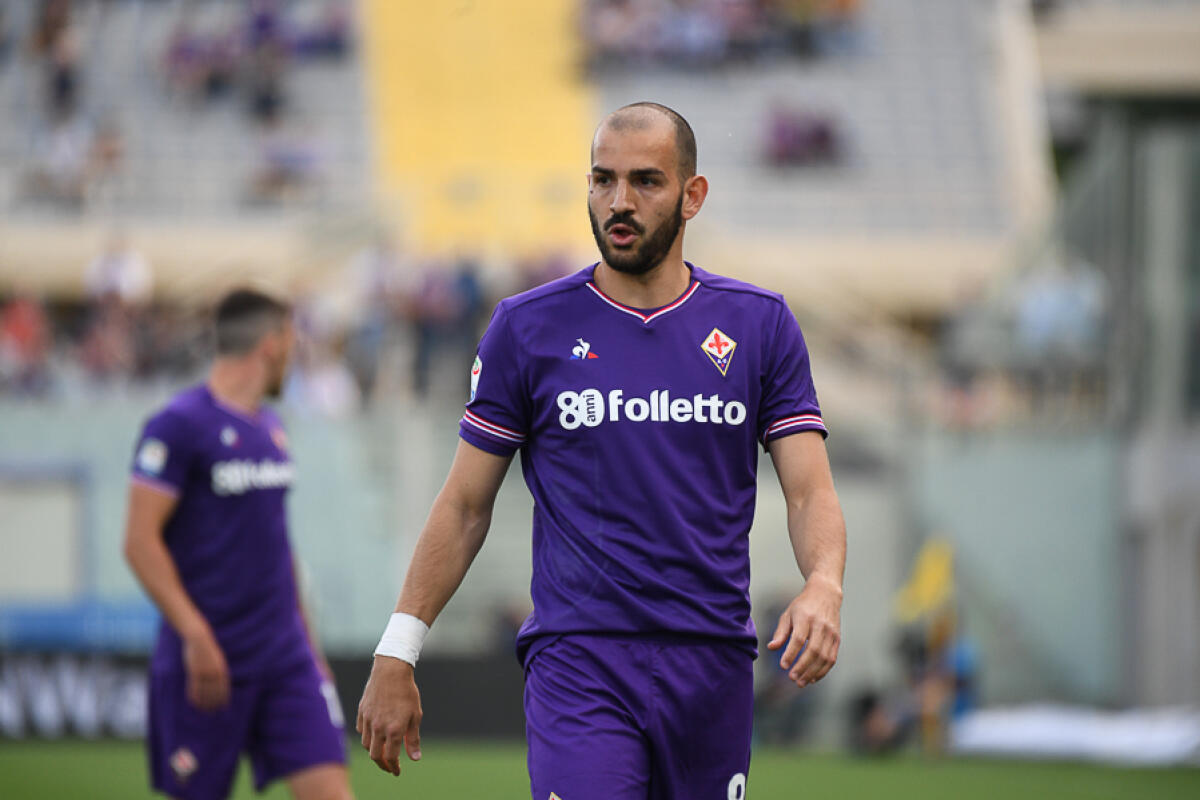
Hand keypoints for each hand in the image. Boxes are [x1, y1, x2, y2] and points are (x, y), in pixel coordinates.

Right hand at [182, 626, 229, 710]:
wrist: (199, 639)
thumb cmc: (208, 649)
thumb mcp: (217, 659)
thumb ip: (218, 670)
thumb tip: (219, 680)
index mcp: (222, 669)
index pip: (224, 688)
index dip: (223, 698)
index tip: (223, 707)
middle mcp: (214, 672)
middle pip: (214, 692)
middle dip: (214, 703)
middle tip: (212, 712)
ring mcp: (204, 672)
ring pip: (204, 692)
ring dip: (204, 702)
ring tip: (203, 710)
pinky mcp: (194, 672)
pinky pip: (194, 687)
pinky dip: (194, 696)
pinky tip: (194, 702)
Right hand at [357, 656, 422, 775]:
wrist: (391, 671)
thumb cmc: (407, 692)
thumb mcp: (415, 716)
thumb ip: (413, 739)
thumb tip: (415, 758)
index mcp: (394, 730)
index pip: (391, 758)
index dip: (394, 767)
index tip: (397, 771)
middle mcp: (378, 727)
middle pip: (375, 755)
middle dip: (382, 764)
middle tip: (389, 767)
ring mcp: (368, 720)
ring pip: (366, 744)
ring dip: (374, 751)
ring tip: (382, 752)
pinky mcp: (362, 712)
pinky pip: (361, 730)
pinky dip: (367, 737)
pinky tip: (373, 736)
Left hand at [766, 575, 842, 687]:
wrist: (825, 594)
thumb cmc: (803, 606)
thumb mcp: (788, 614)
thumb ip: (780, 632)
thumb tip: (772, 648)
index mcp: (805, 617)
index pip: (798, 638)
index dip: (791, 653)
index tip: (783, 665)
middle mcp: (820, 625)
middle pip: (813, 650)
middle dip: (802, 667)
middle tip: (792, 678)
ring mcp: (831, 633)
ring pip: (824, 657)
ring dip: (812, 672)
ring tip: (801, 682)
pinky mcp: (837, 639)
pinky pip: (832, 658)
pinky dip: (823, 671)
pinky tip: (813, 678)